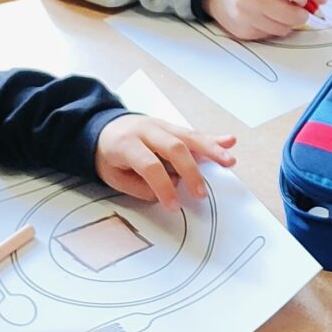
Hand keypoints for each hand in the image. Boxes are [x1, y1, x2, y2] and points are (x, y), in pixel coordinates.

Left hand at [94, 112, 235, 209]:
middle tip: (200, 194)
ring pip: (188, 136)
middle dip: (190, 171)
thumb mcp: (114, 176)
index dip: (163, 187)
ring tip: (229, 161)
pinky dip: (212, 139)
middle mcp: (146, 130)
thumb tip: (169, 189)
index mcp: (126, 143)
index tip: (174, 206)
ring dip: (211, 149)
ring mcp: (161, 125)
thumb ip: (140, 186)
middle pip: (174, 147)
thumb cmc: (108, 157)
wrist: (102, 128)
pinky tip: (229, 141)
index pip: (149, 165)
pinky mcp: (171, 127)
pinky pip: (193, 133)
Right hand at [206, 0, 325, 38]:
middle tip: (291, 4)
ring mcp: (246, 18)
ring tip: (274, 8)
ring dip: (286, 21)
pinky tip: (262, 16)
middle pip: (296, 16)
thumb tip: (323, 2)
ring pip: (285, 29)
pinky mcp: (243, 33)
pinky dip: (272, 27)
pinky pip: (271, 35)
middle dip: (300, 12)